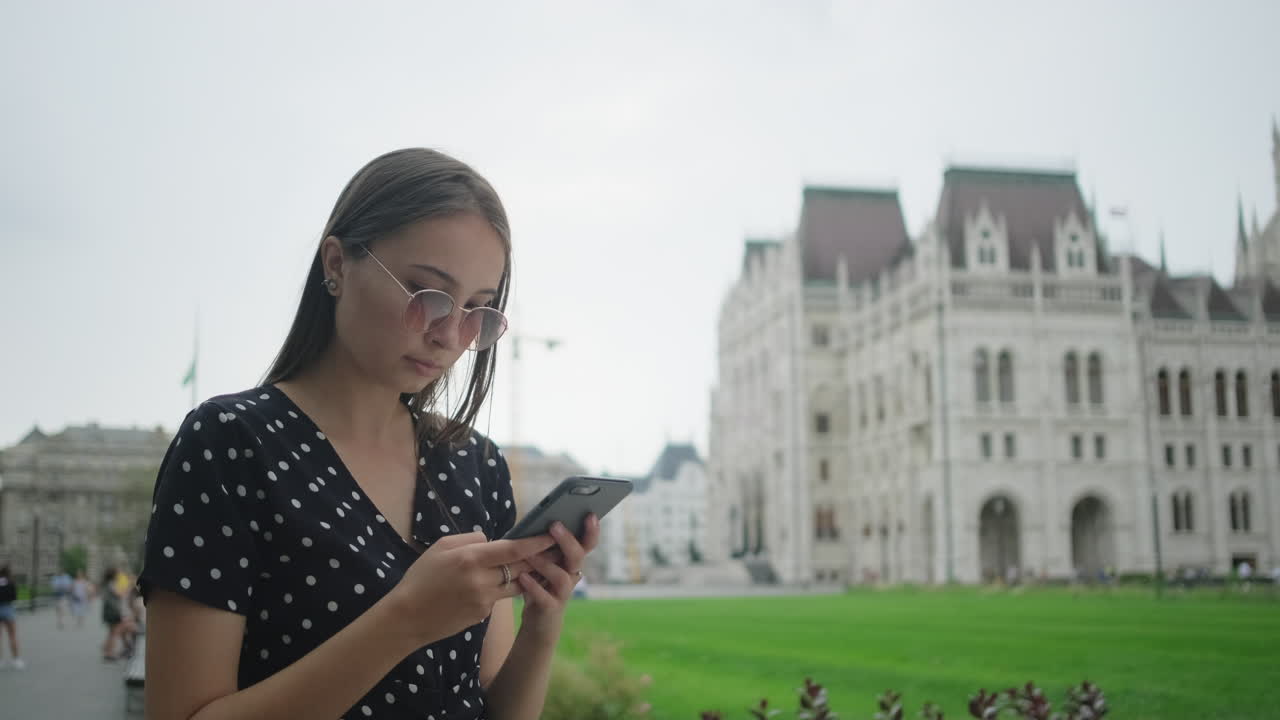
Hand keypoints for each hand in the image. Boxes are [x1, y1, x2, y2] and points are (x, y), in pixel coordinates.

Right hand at [389, 531, 554, 645]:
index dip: (537, 542)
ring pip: (517, 584)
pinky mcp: (483, 615)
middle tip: (559, 547)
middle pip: (522, 567)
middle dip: (542, 557)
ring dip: (530, 574)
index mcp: (470, 559)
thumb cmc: (421, 577)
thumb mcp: (441, 547)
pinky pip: (500, 597)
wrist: (407, 618)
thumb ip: (471, 540)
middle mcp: (481, 580)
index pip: (514, 549)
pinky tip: (507, 581)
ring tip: (545, 562)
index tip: (553, 534)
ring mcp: (484, 600)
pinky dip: (503, 588)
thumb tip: (492, 540)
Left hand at [517, 514, 600, 638]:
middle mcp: (571, 575)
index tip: (590, 515)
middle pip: (577, 556)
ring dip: (545, 563)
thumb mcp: (541, 563)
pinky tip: (522, 577)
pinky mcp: (550, 608)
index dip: (592, 531)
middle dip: (568, 540)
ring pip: (562, 576)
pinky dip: (534, 587)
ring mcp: (562, 592)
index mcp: (570, 560)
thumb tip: (534, 522)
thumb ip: (542, 546)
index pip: (587, 543)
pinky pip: (545, 597)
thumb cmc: (539, 584)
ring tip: (529, 554)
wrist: (538, 621)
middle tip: (555, 525)